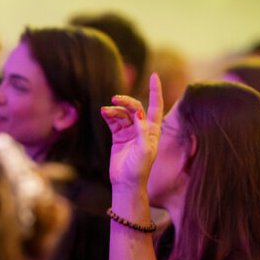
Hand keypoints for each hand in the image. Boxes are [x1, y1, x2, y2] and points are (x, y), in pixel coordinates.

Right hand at [100, 73, 163, 189]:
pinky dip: (109, 115)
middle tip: (116, 99)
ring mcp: (130, 132)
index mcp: (153, 131)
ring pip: (122, 114)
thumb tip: (137, 111)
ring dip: (115, 110)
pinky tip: (104, 112)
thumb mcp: (144, 149)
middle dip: (127, 101)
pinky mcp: (118, 137)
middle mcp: (142, 129)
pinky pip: (113, 121)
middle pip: (135, 107)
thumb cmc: (139, 169)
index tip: (154, 75)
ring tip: (106, 110)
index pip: (156, 106)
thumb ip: (142, 130)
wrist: (126, 183)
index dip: (155, 91)